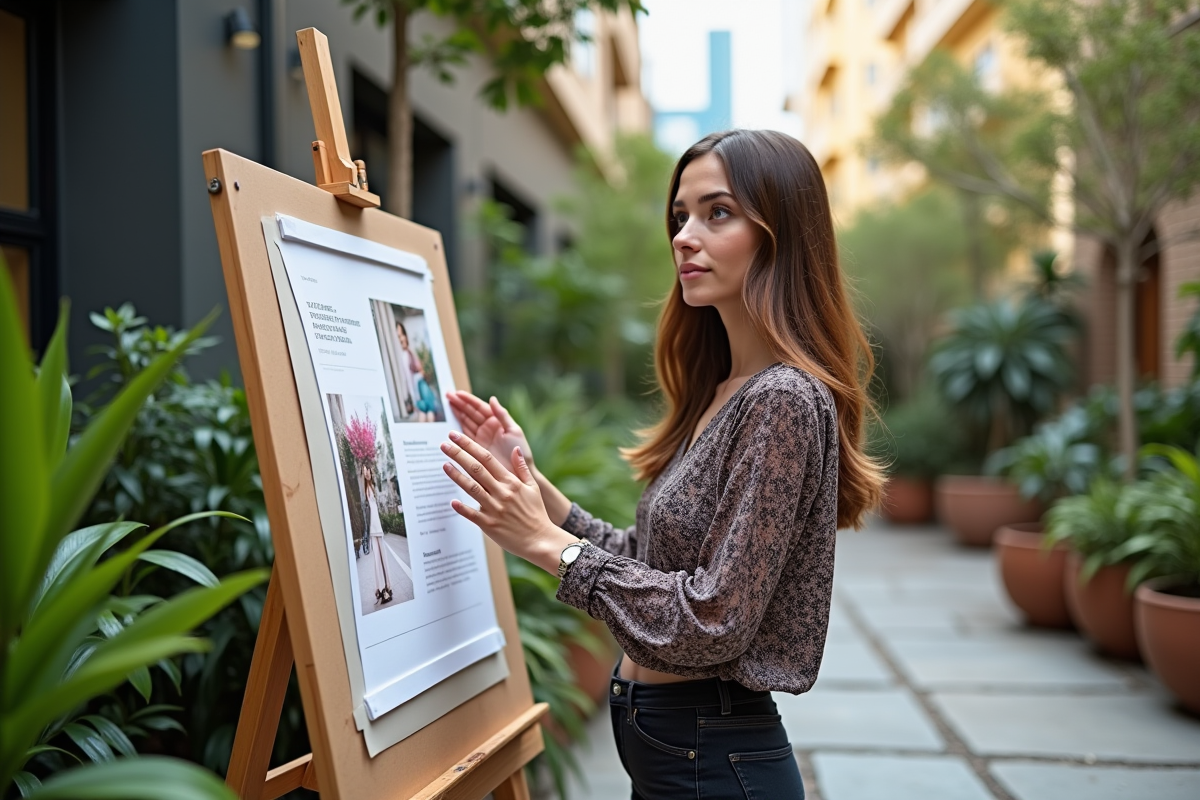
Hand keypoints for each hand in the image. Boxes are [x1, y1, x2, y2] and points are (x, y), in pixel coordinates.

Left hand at [441, 431, 574, 573]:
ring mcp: (494, 508)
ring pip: (472, 488)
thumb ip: (522, 468)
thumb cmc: (537, 514)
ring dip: (456, 476)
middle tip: (444, 444)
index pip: (487, 458)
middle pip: (476, 468)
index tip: (457, 436)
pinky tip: (452, 501)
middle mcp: (501, 492)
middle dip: (458, 454)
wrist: (540, 540)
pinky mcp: (489, 525)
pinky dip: (462, 508)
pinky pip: (472, 515)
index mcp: (511, 482)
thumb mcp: (533, 487)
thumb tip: (515, 449)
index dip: (470, 445)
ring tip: (444, 464)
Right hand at [445, 391, 534, 469]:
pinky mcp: (476, 448)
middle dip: (459, 404)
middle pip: (471, 413)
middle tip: (447, 396)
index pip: (480, 407)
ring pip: (466, 422)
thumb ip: (502, 415)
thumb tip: (492, 398)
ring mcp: (481, 438)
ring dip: (456, 414)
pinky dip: (457, 430)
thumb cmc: (521, 451)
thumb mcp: (514, 431)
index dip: (469, 400)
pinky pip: (465, 436)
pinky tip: (449, 423)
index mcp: (497, 421)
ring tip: (446, 405)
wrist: (519, 473)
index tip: (457, 394)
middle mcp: (487, 428)